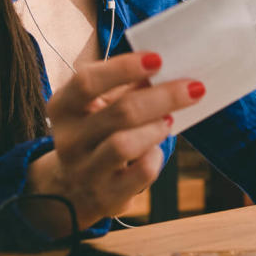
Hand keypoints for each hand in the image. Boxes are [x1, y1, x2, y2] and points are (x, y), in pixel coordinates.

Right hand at [26, 52, 203, 227]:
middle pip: (120, 112)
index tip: (158, 59)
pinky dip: (156, 155)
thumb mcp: (97, 108)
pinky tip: (155, 149)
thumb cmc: (94, 135)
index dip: (123, 68)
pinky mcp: (106, 196)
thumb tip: (167, 69)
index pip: (87, 82)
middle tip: (193, 88)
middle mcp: (68, 139)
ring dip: (156, 127)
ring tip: (169, 120)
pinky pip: (141, 172)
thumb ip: (125, 88)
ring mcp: (85, 170)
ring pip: (126, 145)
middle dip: (163, 97)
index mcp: (62, 107)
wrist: (71, 189)